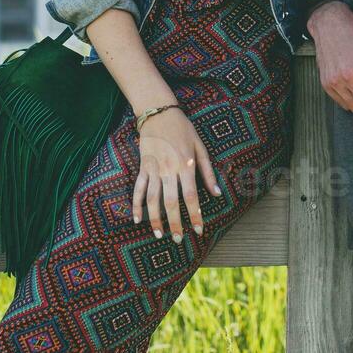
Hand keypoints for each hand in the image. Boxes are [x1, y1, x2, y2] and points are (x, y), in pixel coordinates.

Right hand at [132, 106, 219, 242]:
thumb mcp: (200, 147)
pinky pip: (138, 189)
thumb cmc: (183, 129)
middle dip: (175, 223)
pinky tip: (136, 219)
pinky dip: (135, 205)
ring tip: (159, 235)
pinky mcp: (143, 167)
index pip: (191, 196)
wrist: (159, 113)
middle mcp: (168, 170)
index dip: (195, 215)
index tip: (198, 230)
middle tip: (179, 240)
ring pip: (152, 199)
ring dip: (155, 219)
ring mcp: (153, 169)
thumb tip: (217, 193)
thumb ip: (208, 171)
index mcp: (185, 165)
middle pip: (171, 202)